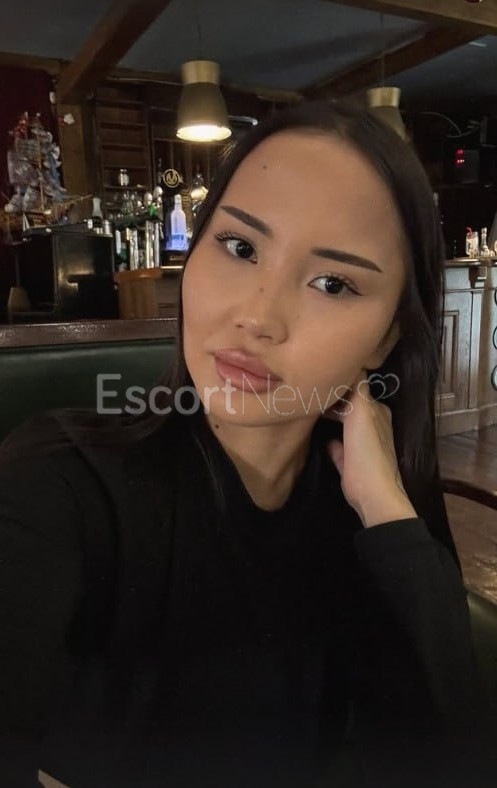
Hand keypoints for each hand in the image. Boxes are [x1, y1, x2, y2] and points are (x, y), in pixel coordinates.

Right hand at [325, 369, 416, 528]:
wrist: (372, 494)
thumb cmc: (367, 450)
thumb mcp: (362, 412)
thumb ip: (357, 388)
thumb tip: (352, 364)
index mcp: (377, 412)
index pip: (359, 387)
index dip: (341, 380)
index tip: (321, 371)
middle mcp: (372, 425)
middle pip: (350, 405)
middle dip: (334, 398)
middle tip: (309, 390)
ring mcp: (362, 446)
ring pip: (344, 424)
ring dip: (331, 416)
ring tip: (309, 409)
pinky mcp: (351, 464)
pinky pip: (338, 447)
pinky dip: (331, 440)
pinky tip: (320, 437)